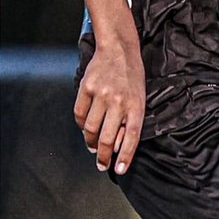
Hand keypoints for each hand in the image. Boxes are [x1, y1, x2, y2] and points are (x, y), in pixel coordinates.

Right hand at [74, 37, 144, 174]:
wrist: (118, 49)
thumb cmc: (131, 76)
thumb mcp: (139, 98)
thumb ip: (129, 121)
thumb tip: (115, 145)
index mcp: (136, 105)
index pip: (131, 136)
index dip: (125, 156)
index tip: (120, 169)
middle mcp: (118, 101)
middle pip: (107, 137)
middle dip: (103, 156)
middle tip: (102, 164)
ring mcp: (101, 94)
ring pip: (90, 129)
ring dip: (90, 142)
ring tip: (93, 147)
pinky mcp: (86, 87)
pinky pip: (79, 114)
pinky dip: (81, 125)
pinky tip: (86, 128)